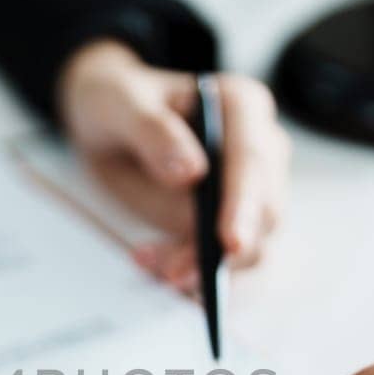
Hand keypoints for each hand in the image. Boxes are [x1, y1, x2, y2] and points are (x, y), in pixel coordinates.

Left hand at [58, 39, 288, 291]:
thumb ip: (151, 130)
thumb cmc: (120, 102)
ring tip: (152, 264)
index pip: (253, 161)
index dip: (244, 205)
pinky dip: (194, 272)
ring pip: (250, 247)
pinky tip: (152, 262)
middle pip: (264, 213)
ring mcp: (249, 191)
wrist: (110, 124)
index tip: (229, 242)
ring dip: (205, 267)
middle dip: (221, 249)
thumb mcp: (118, 103)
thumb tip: (191, 172)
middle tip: (171, 269)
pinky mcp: (231, 224)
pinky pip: (226, 262)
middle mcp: (259, 149)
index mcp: (242, 106)